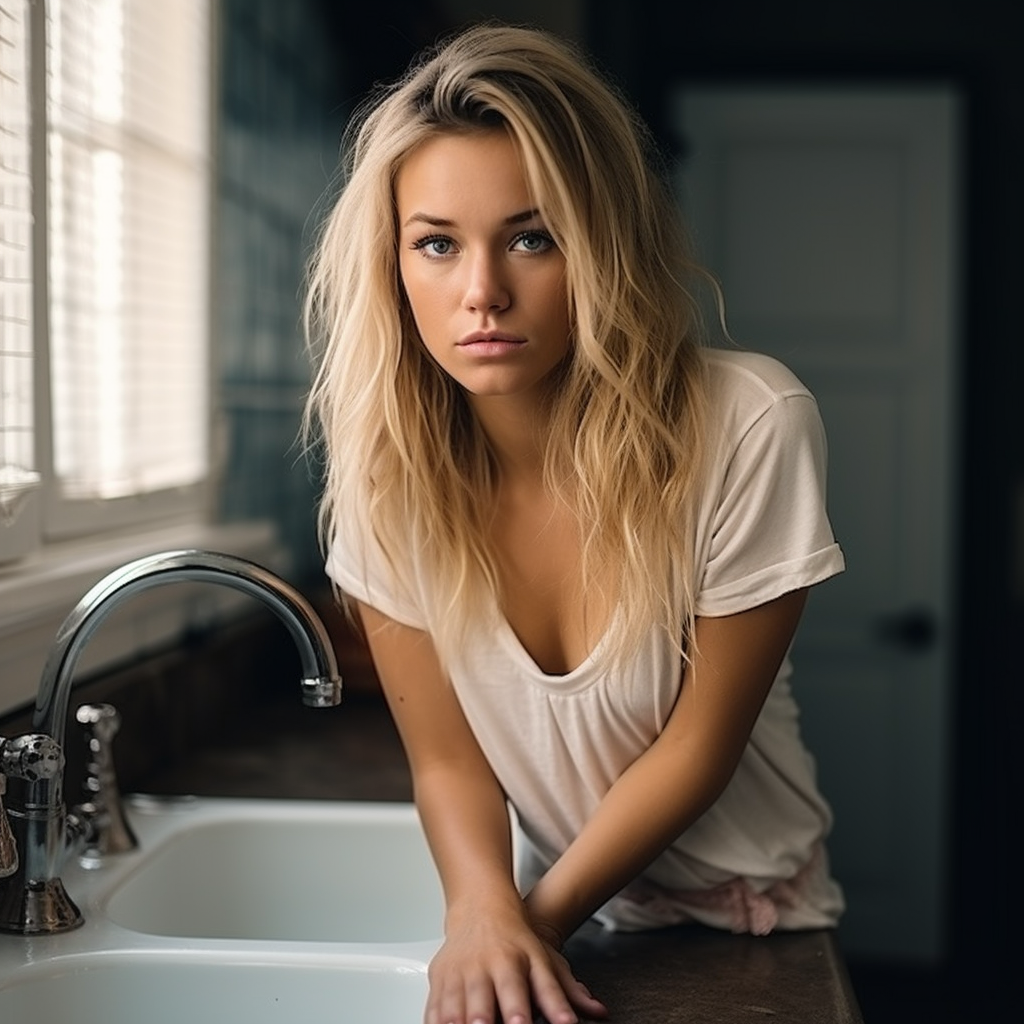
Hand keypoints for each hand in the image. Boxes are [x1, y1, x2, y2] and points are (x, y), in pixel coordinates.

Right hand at [424, 897, 607, 1023]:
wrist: (482, 906)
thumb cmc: (516, 940)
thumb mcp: (545, 960)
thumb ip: (566, 992)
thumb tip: (598, 1013)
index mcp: (510, 962)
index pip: (514, 990)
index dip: (517, 1011)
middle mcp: (481, 967)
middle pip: (479, 1001)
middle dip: (480, 1018)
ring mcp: (457, 974)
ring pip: (451, 1006)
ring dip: (455, 1022)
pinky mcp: (439, 980)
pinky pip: (432, 1008)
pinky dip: (435, 1021)